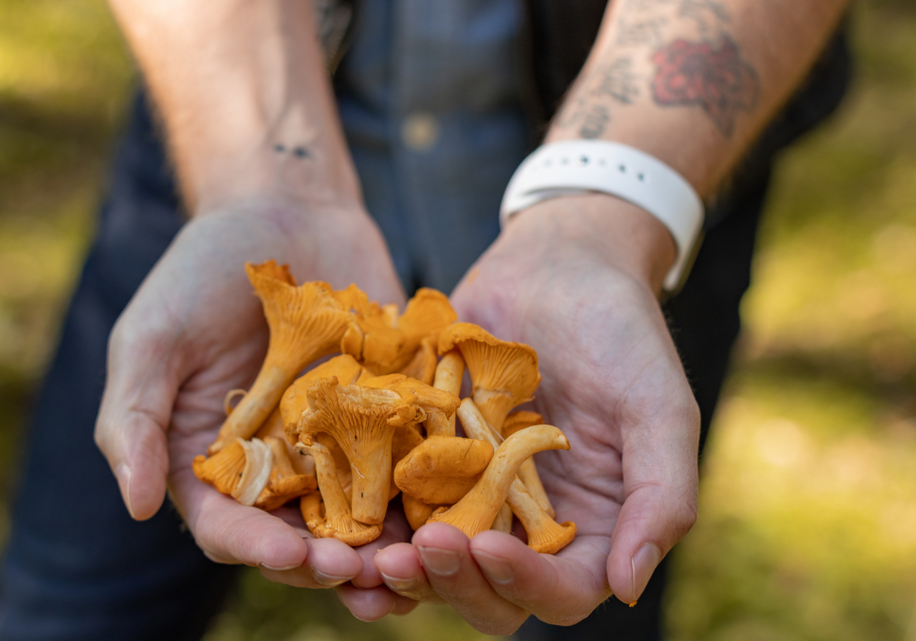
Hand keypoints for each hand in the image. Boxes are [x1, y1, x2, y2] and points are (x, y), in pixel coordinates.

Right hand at [94, 200, 416, 618]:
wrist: (283, 209)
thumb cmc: (199, 273)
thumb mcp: (151, 338)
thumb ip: (135, 419)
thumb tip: (134, 506)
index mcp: (211, 465)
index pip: (229, 528)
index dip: (258, 549)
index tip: (293, 556)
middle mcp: (275, 469)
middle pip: (301, 538)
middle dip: (331, 562)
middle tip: (366, 573)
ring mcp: (336, 446)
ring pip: (363, 518)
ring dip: (389, 547)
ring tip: (418, 559)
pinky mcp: (389, 417)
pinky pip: (412, 464)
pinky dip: (431, 492)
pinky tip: (458, 504)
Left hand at [373, 195, 699, 632]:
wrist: (557, 262)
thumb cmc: (622, 330)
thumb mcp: (659, 406)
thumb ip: (660, 496)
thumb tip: (630, 587)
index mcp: (587, 529)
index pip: (558, 591)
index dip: (524, 584)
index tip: (488, 548)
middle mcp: (524, 524)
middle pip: (486, 590)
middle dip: (451, 581)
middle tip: (417, 552)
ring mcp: (469, 494)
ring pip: (430, 559)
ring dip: (401, 570)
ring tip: (367, 557)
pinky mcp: (421, 459)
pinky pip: (390, 502)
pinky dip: (366, 520)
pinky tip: (333, 519)